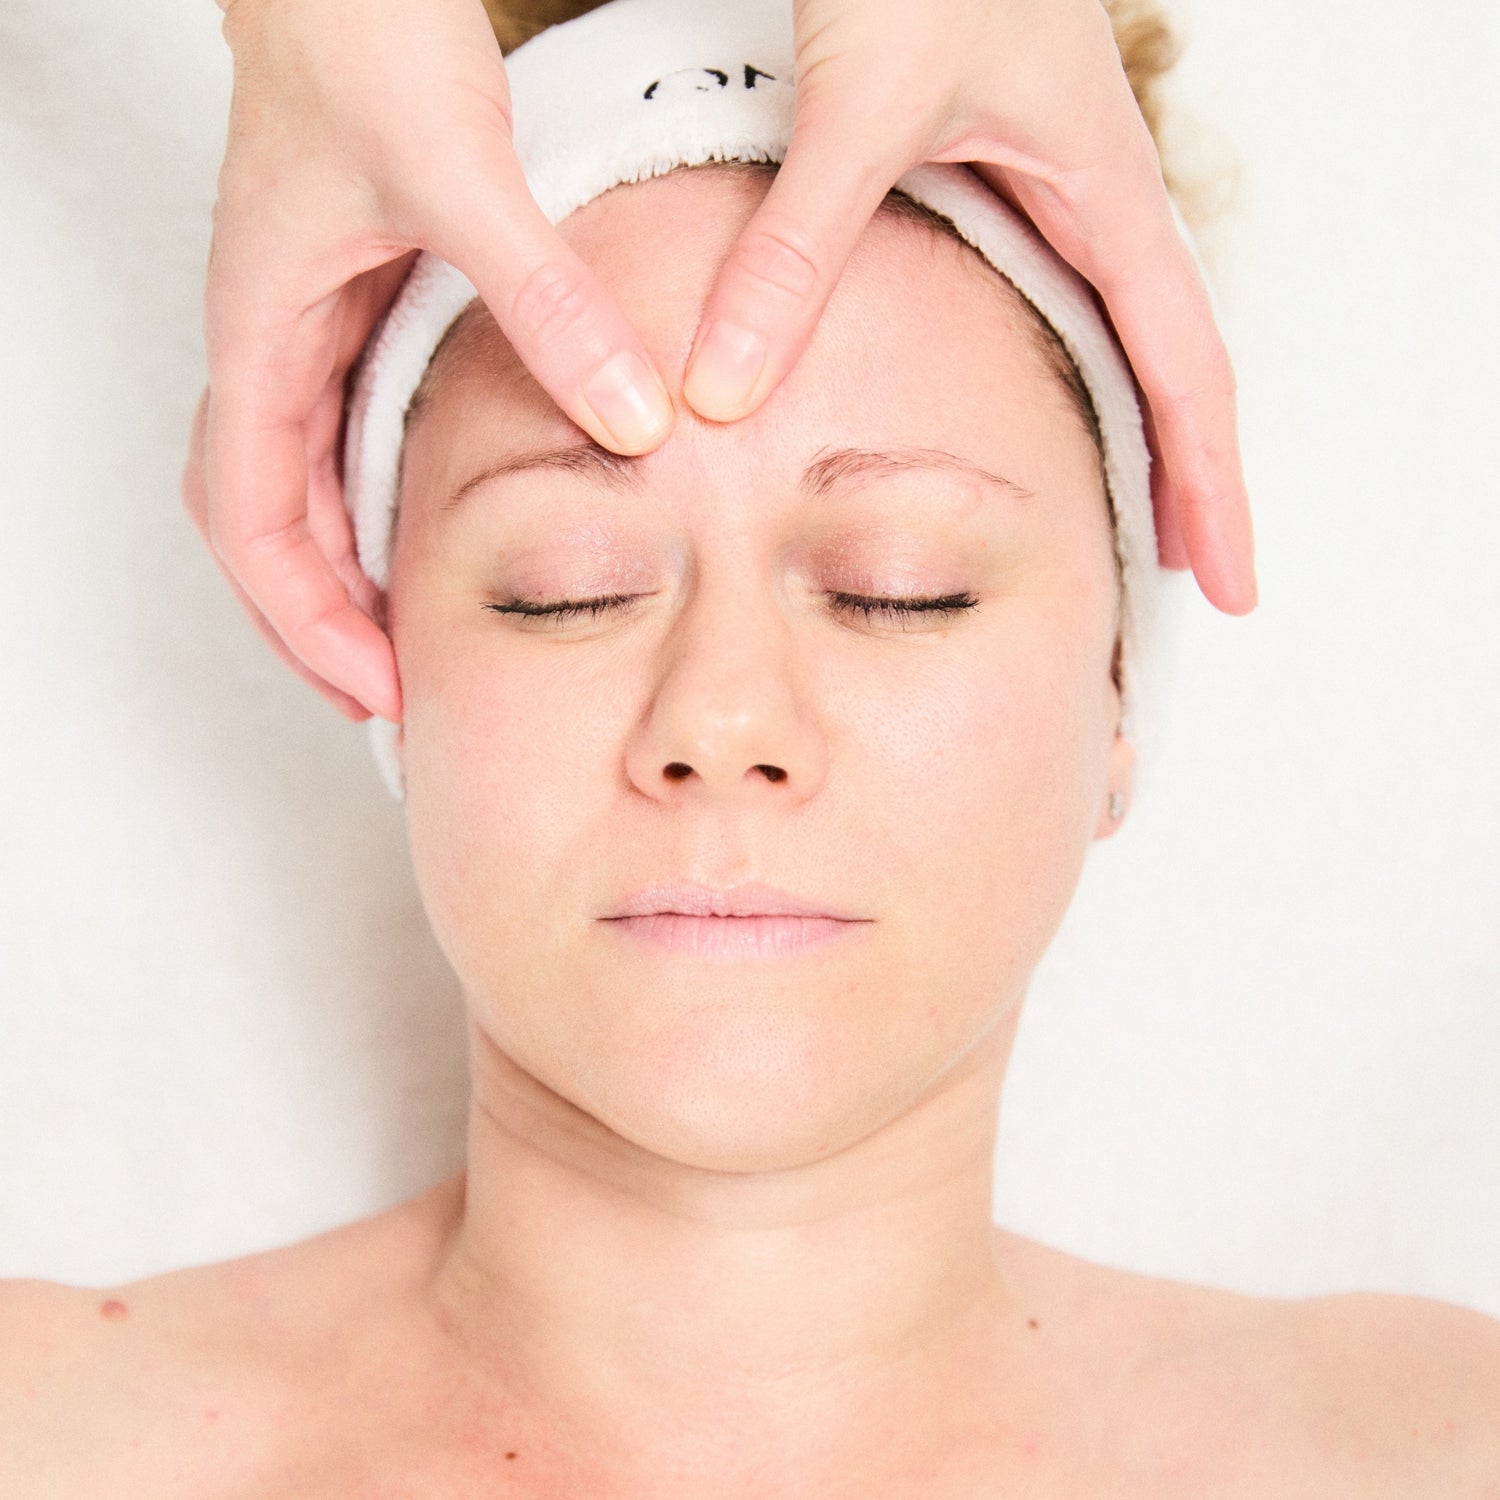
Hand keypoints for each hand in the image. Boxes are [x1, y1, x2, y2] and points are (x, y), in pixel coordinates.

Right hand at [193, 0, 675, 722]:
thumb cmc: (357, 37)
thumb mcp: (461, 179)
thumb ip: (547, 303)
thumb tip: (634, 419)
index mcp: (264, 334)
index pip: (255, 523)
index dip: (306, 621)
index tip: (379, 688)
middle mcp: (273, 344)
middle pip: (266, 530)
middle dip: (317, 623)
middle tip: (396, 698)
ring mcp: (307, 330)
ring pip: (300, 492)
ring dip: (344, 577)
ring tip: (410, 645)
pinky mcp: (353, 306)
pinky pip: (345, 438)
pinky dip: (373, 508)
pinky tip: (430, 533)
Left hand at [683, 0, 1255, 612]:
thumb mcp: (858, 106)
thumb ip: (794, 253)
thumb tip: (722, 397)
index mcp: (1102, 188)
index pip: (1184, 368)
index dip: (1207, 482)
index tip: (1228, 579)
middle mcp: (1093, 195)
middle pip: (1170, 365)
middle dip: (1189, 477)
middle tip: (1192, 585)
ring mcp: (1050, 182)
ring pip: (1118, 332)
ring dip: (1136, 431)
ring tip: (1134, 527)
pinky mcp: (993, 166)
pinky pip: (1054, 292)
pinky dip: (1068, 366)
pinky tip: (1048, 408)